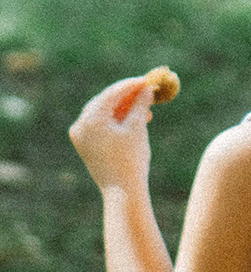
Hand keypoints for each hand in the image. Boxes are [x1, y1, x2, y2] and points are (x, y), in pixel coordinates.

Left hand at [69, 76, 153, 192]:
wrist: (122, 191)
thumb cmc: (131, 159)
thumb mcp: (137, 127)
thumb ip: (140, 104)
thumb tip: (147, 88)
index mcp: (90, 119)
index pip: (112, 93)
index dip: (132, 85)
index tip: (148, 80)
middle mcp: (81, 124)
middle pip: (106, 101)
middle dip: (128, 96)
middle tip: (147, 90)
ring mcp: (81, 135)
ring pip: (104, 113)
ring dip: (124, 108)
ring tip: (146, 108)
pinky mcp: (86, 144)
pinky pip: (101, 125)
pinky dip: (117, 120)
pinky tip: (135, 120)